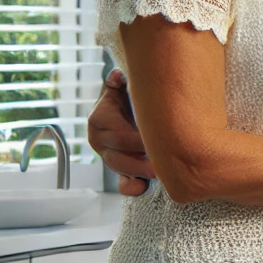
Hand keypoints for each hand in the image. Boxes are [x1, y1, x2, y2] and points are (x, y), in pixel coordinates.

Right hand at [90, 70, 153, 195]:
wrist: (134, 110)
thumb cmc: (132, 98)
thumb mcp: (125, 88)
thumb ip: (120, 82)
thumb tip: (118, 75)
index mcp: (99, 120)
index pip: (116, 134)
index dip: (136, 138)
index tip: (156, 138)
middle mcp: (100, 140)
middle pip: (117, 155)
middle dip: (140, 158)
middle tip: (163, 160)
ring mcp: (109, 157)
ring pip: (120, 169)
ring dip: (139, 172)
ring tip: (160, 172)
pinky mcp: (121, 171)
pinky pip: (122, 184)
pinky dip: (132, 187)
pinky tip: (143, 187)